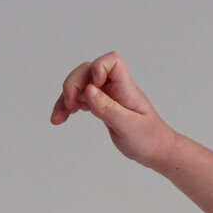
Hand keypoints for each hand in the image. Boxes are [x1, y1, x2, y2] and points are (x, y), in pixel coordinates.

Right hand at [50, 51, 173, 169]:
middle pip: (88, 71)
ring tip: (57, 117)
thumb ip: (108, 108)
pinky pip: (82, 100)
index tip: (94, 85)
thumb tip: (88, 90)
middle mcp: (115, 87)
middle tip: (68, 104)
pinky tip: (62, 117)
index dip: (99, 67)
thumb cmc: (148, 139)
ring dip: (66, 98)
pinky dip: (70, 107)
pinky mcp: (102, 105)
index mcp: (126, 87)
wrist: (156, 151)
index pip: (112, 61)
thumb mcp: (128, 127)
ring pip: (81, 86)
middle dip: (74, 84)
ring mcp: (108, 95)